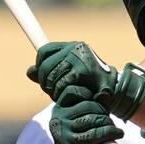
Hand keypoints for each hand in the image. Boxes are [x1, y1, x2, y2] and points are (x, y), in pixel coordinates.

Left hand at [28, 42, 144, 119]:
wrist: (114, 92)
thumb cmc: (91, 84)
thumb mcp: (69, 75)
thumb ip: (50, 73)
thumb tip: (30, 72)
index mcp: (73, 46)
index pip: (45, 51)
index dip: (39, 65)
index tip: (44, 78)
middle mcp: (75, 48)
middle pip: (45, 65)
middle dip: (45, 82)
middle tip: (52, 91)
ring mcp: (79, 58)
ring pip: (51, 76)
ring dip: (52, 90)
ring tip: (61, 95)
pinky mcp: (82, 70)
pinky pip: (61, 84)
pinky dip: (60, 94)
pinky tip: (67, 97)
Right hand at [45, 97, 121, 143]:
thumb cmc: (81, 141)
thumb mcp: (83, 121)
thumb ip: (93, 105)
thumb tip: (107, 91)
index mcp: (59, 109)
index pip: (73, 91)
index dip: (89, 95)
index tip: (99, 107)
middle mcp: (58, 118)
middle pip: (88, 105)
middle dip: (104, 113)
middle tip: (110, 123)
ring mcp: (64, 131)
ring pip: (94, 119)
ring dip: (109, 123)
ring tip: (114, 130)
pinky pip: (96, 133)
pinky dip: (111, 132)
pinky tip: (118, 134)